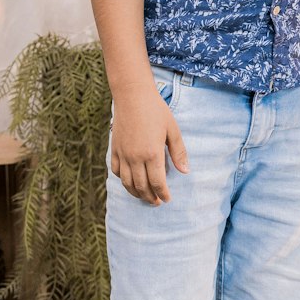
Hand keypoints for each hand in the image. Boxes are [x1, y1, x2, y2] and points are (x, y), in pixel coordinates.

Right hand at [110, 81, 188, 203]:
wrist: (133, 96)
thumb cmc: (156, 111)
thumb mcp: (173, 130)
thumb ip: (178, 152)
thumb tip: (185, 171)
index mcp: (152, 153)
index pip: (157, 182)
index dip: (163, 194)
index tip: (167, 199)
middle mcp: (135, 157)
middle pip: (141, 186)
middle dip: (150, 197)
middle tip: (156, 202)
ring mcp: (123, 154)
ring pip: (127, 182)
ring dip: (136, 193)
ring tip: (144, 197)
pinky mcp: (114, 149)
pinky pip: (116, 171)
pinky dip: (122, 180)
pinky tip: (129, 182)